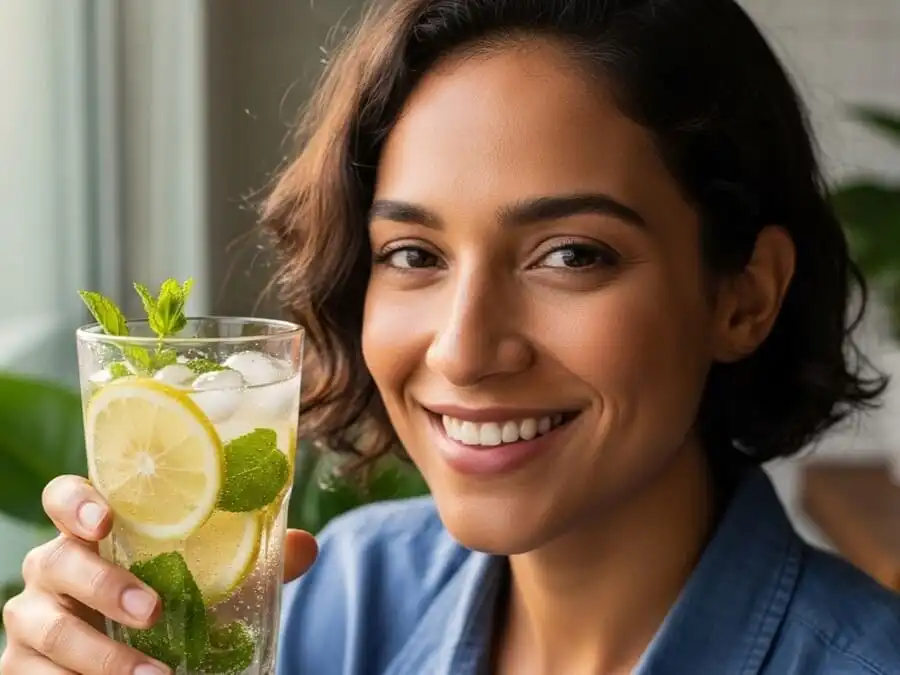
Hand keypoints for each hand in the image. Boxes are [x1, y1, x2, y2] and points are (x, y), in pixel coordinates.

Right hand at [1, 475, 318, 674]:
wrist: (135, 653)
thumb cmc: (170, 595)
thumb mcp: (211, 575)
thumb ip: (255, 555)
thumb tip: (305, 546)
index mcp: (91, 531)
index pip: (64, 497)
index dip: (76, 502)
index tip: (107, 519)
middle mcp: (52, 566)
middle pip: (55, 562)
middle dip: (103, 586)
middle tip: (154, 610)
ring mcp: (31, 617)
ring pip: (46, 629)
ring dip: (100, 656)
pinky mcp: (22, 666)